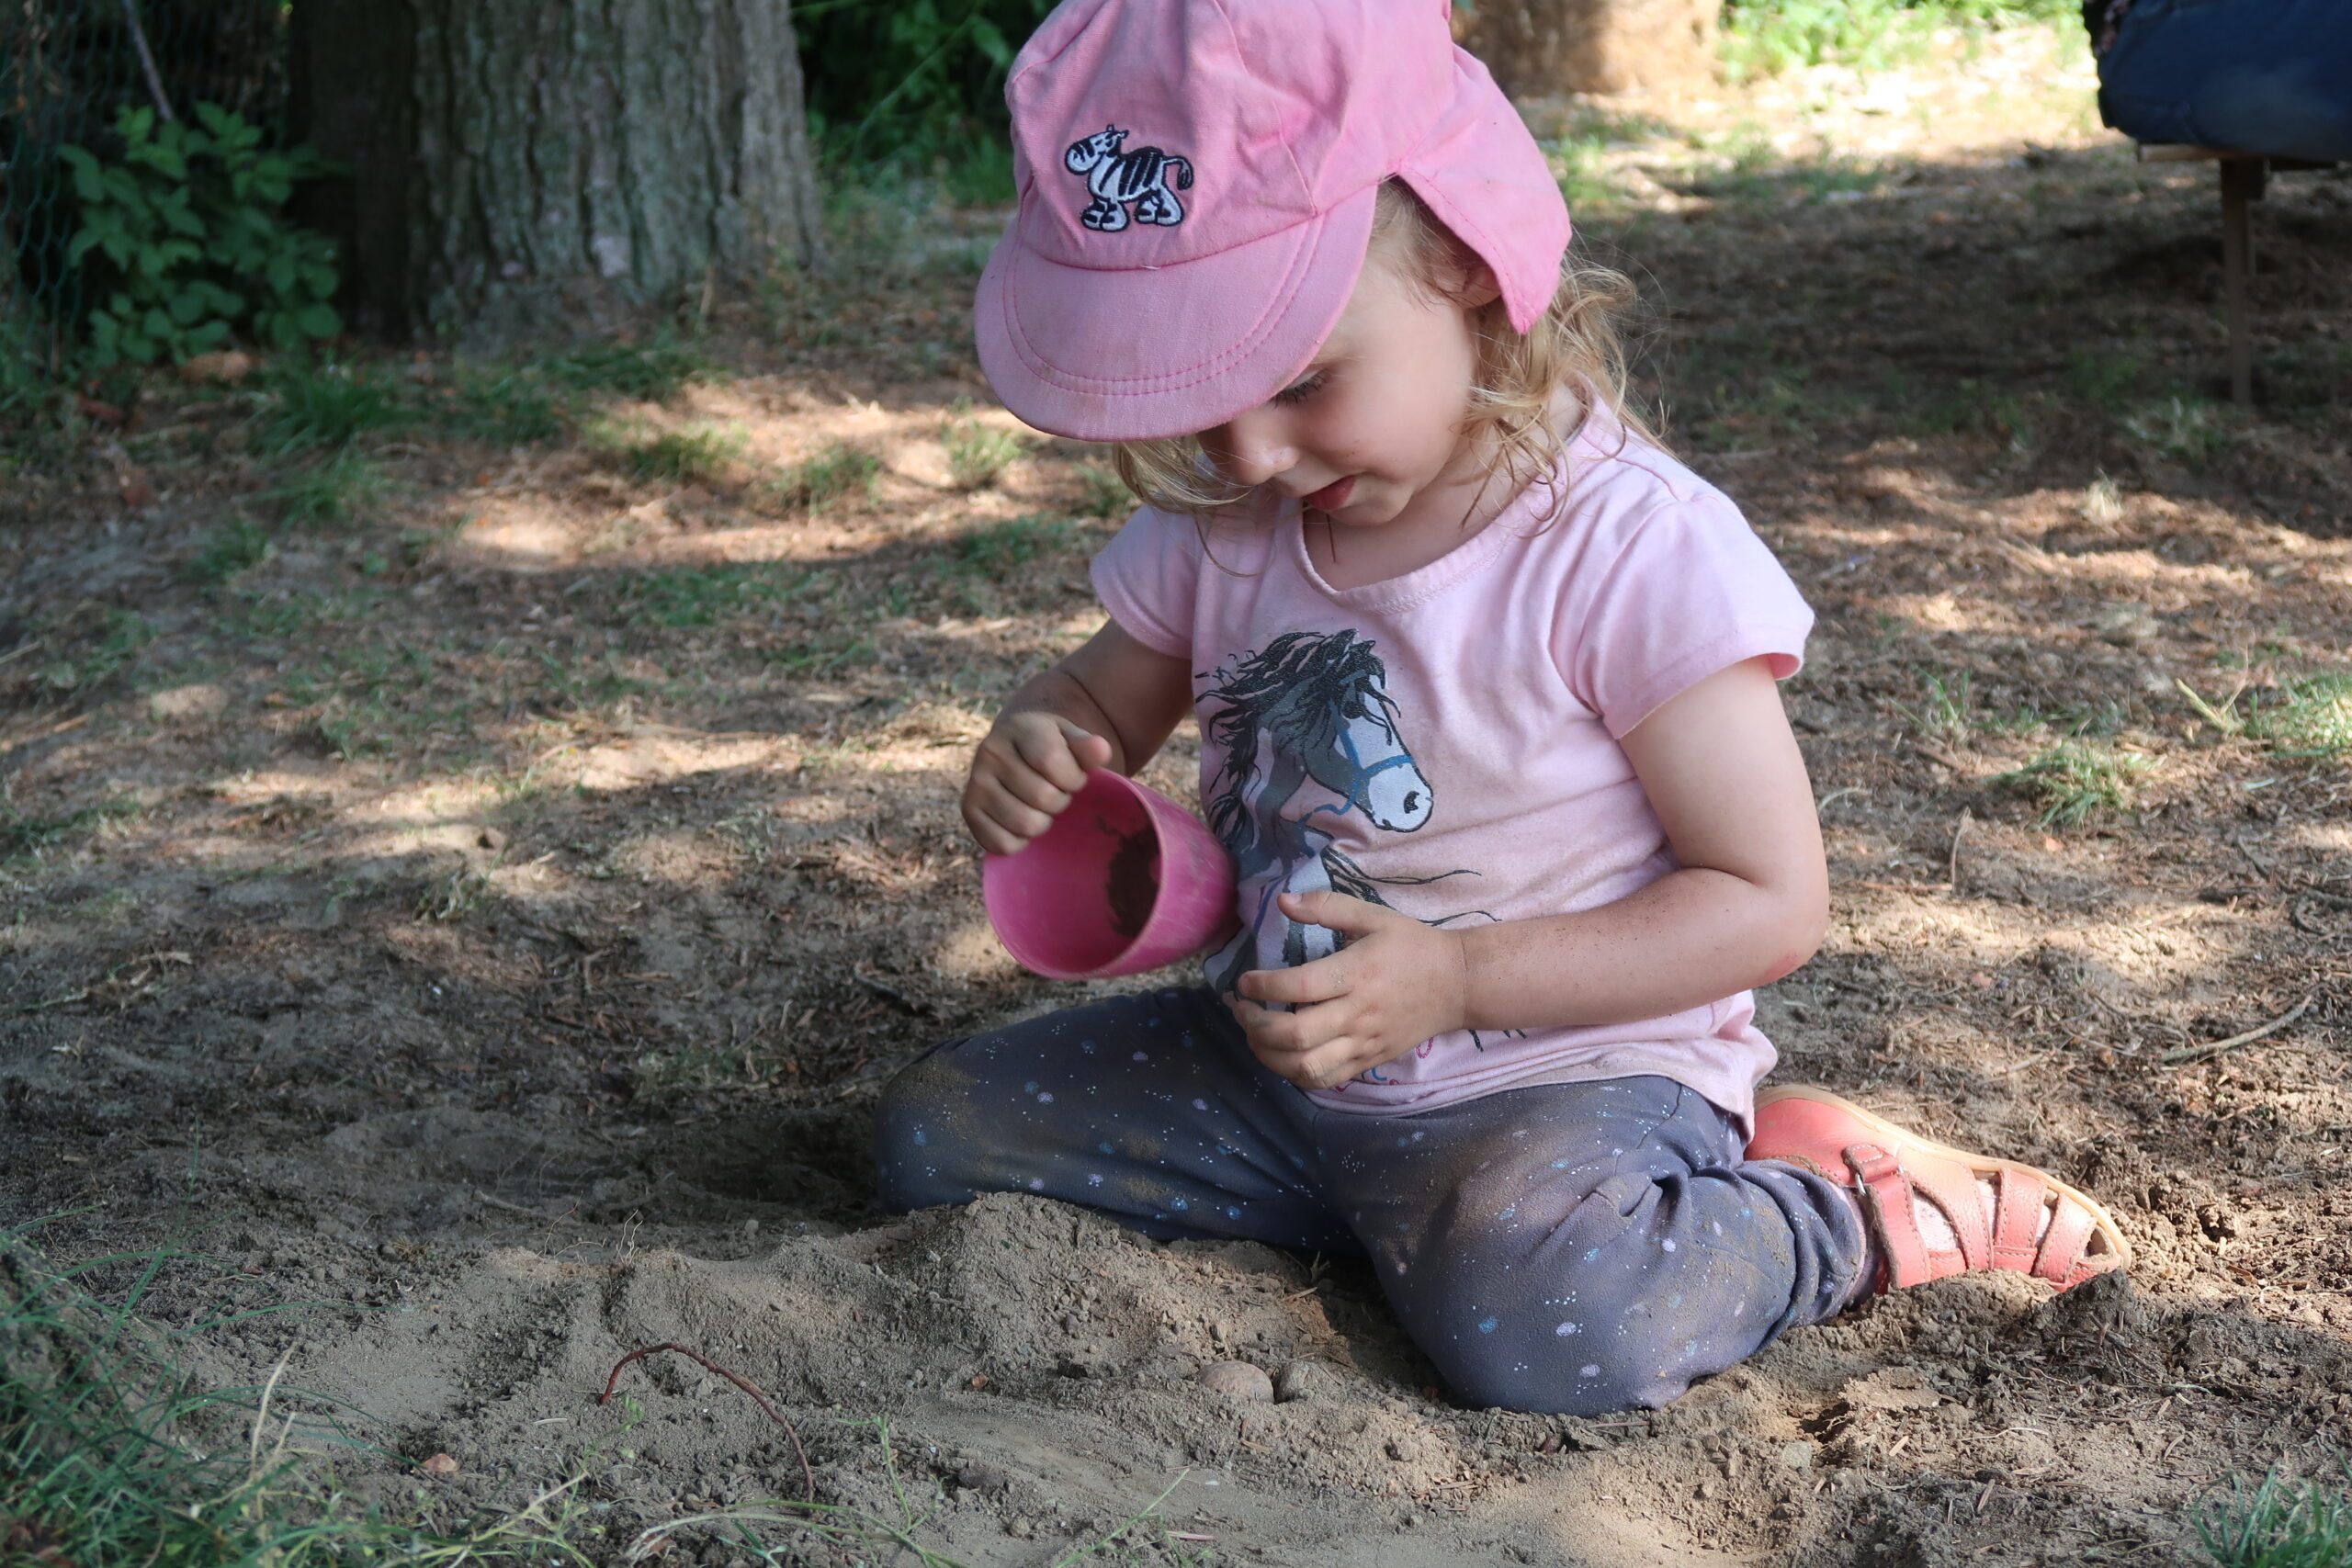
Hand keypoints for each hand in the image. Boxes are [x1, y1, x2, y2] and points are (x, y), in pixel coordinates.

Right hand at [961, 709, 1115, 855]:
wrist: (1015, 749)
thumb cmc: (1052, 746)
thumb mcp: (1071, 738)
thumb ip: (1087, 747)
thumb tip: (1101, 750)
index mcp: (1019, 728)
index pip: (1052, 763)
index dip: (1073, 779)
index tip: (1073, 776)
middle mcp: (990, 752)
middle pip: (1043, 798)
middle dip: (1060, 800)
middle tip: (1054, 790)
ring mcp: (975, 782)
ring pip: (1026, 825)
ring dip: (1043, 821)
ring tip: (1039, 804)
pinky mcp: (968, 810)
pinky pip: (1003, 844)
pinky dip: (1020, 840)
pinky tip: (1021, 818)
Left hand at [1228, 891, 1469, 1090]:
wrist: (1459, 984)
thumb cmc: (1413, 946)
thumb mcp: (1373, 916)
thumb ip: (1326, 907)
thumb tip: (1282, 902)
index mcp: (1357, 973)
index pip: (1299, 986)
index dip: (1263, 987)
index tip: (1245, 982)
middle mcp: (1358, 1013)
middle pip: (1296, 1034)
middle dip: (1256, 1025)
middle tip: (1242, 1010)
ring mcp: (1364, 1043)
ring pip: (1306, 1066)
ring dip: (1269, 1056)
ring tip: (1254, 1036)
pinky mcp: (1370, 1061)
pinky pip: (1326, 1079)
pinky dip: (1295, 1074)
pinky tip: (1282, 1056)